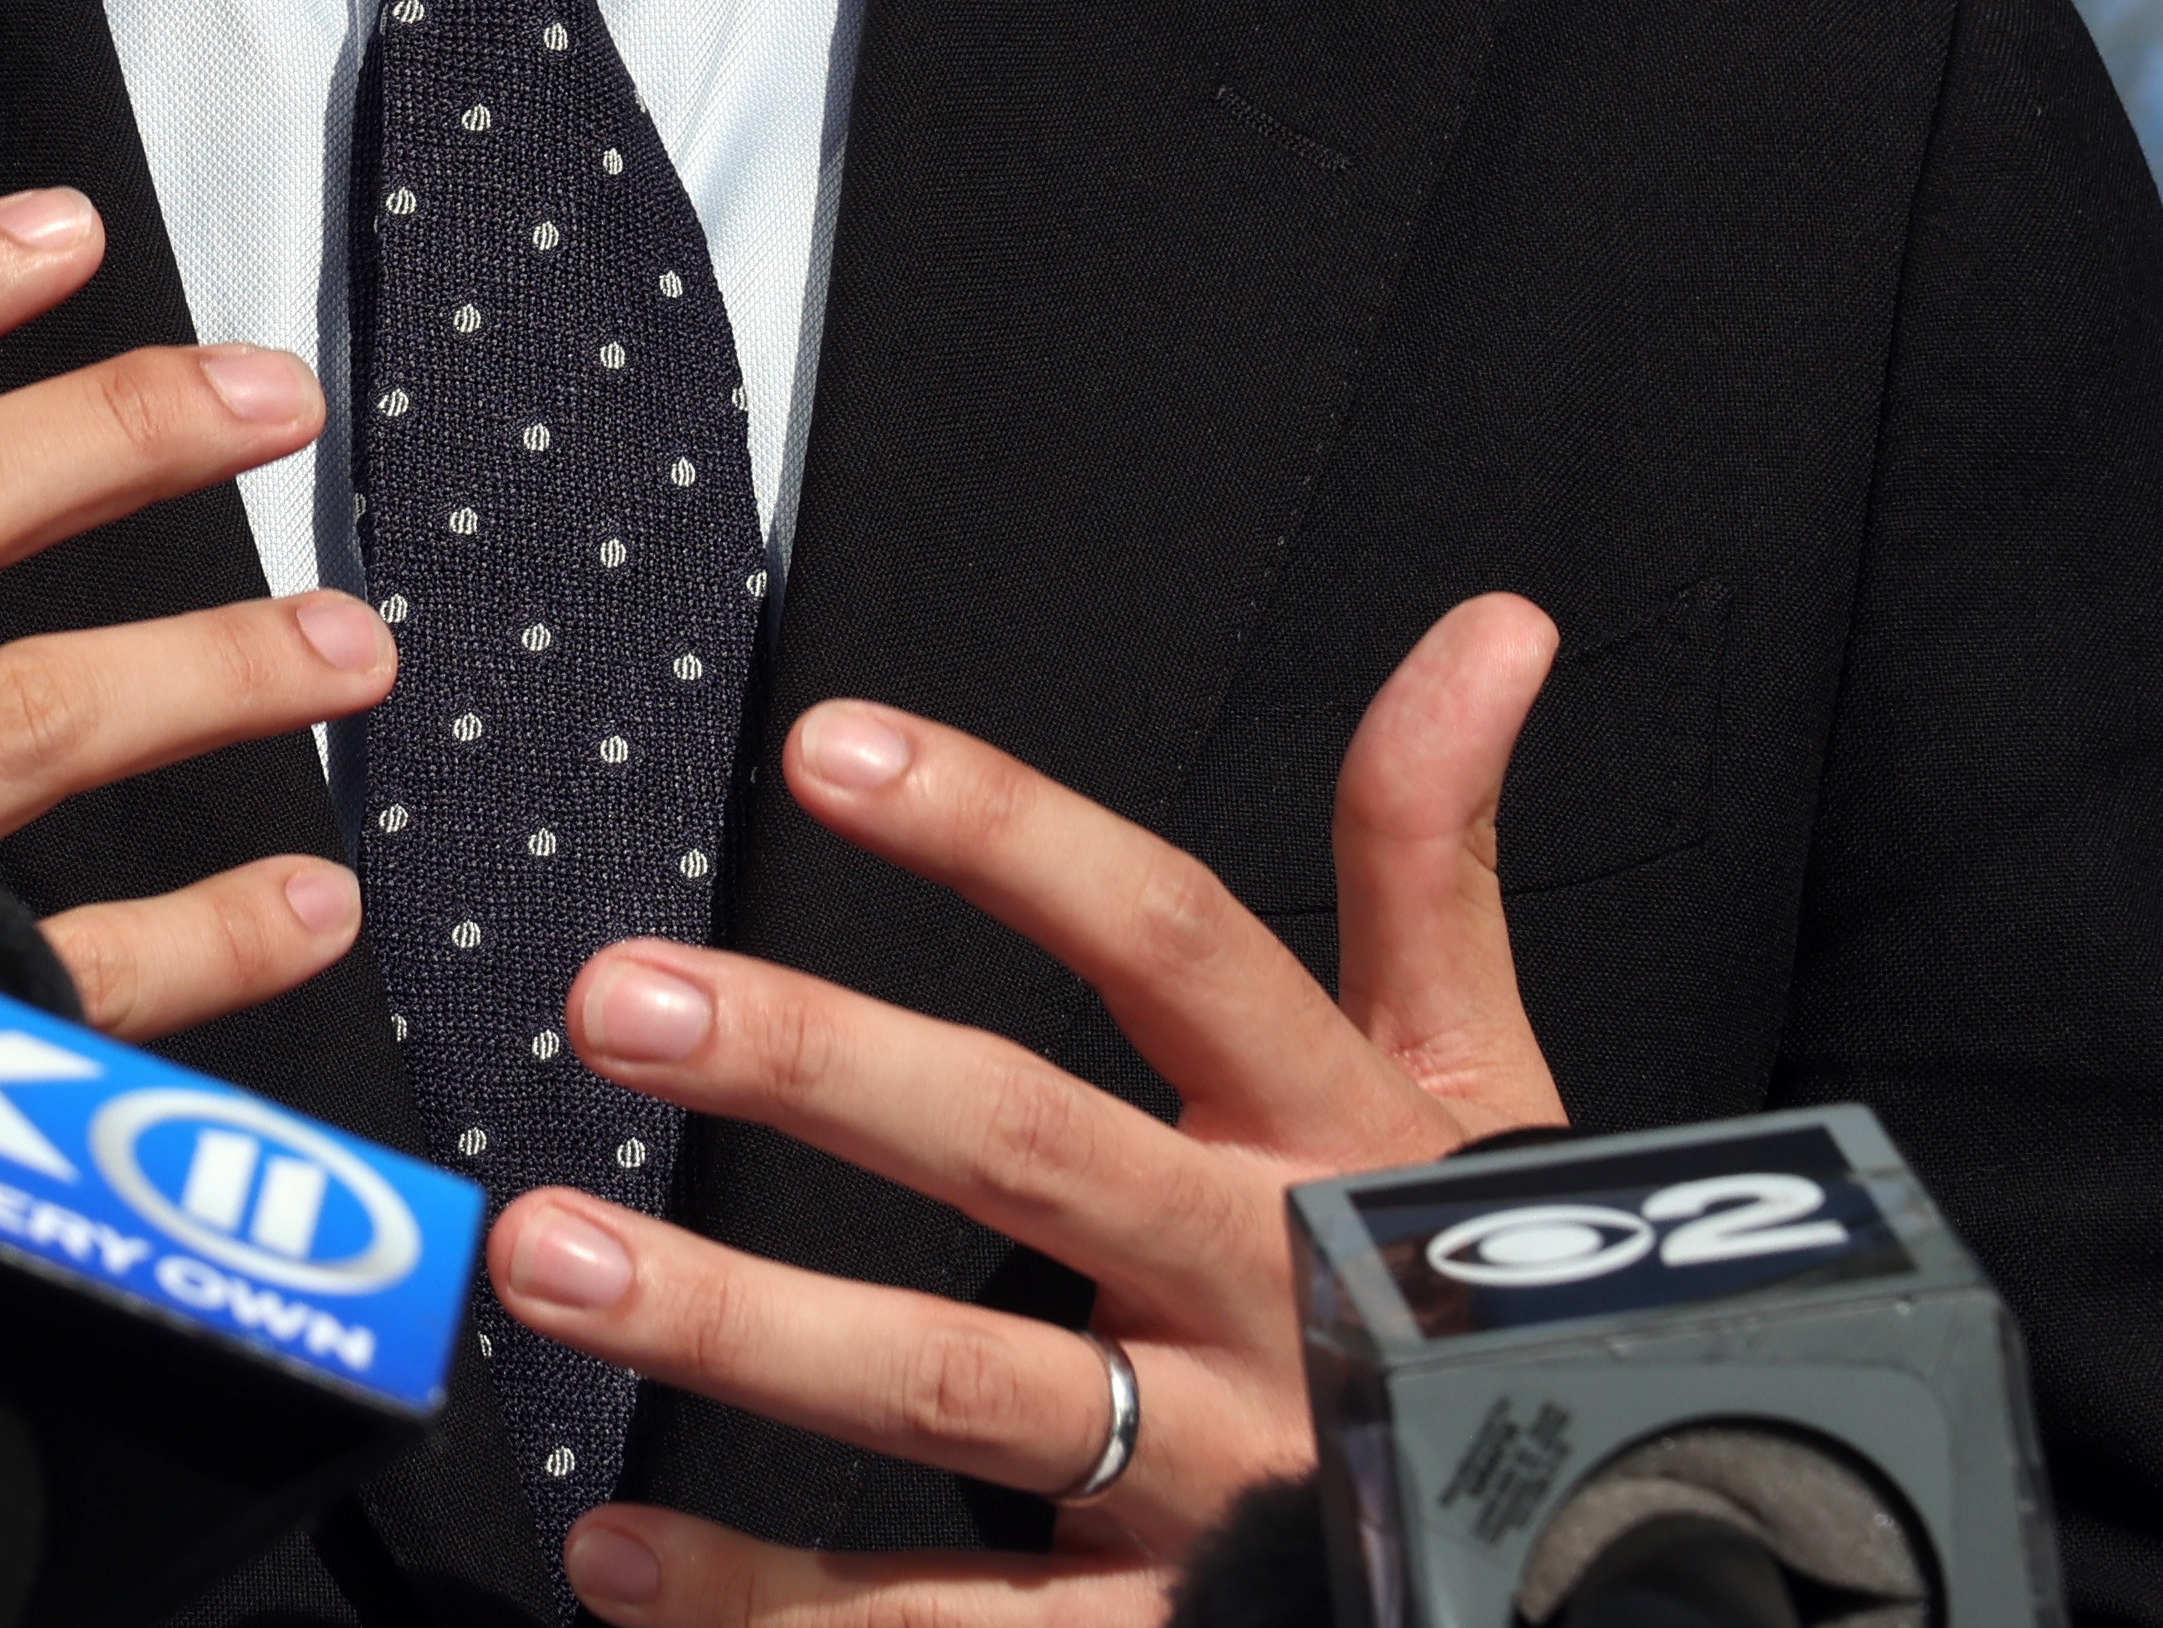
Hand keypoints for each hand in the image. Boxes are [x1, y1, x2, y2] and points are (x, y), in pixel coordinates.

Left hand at [481, 594, 1564, 1627]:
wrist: (1611, 1577)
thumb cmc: (1464, 1286)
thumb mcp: (1473, 1080)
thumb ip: (1432, 858)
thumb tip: (1487, 631)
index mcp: (1330, 1132)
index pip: (1170, 940)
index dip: (1009, 836)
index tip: (828, 745)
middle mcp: (1257, 1289)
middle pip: (1025, 1150)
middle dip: (816, 1066)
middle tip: (618, 995)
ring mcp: (1203, 1475)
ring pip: (952, 1388)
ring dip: (737, 1323)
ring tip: (552, 1254)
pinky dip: (770, 1602)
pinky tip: (612, 1549)